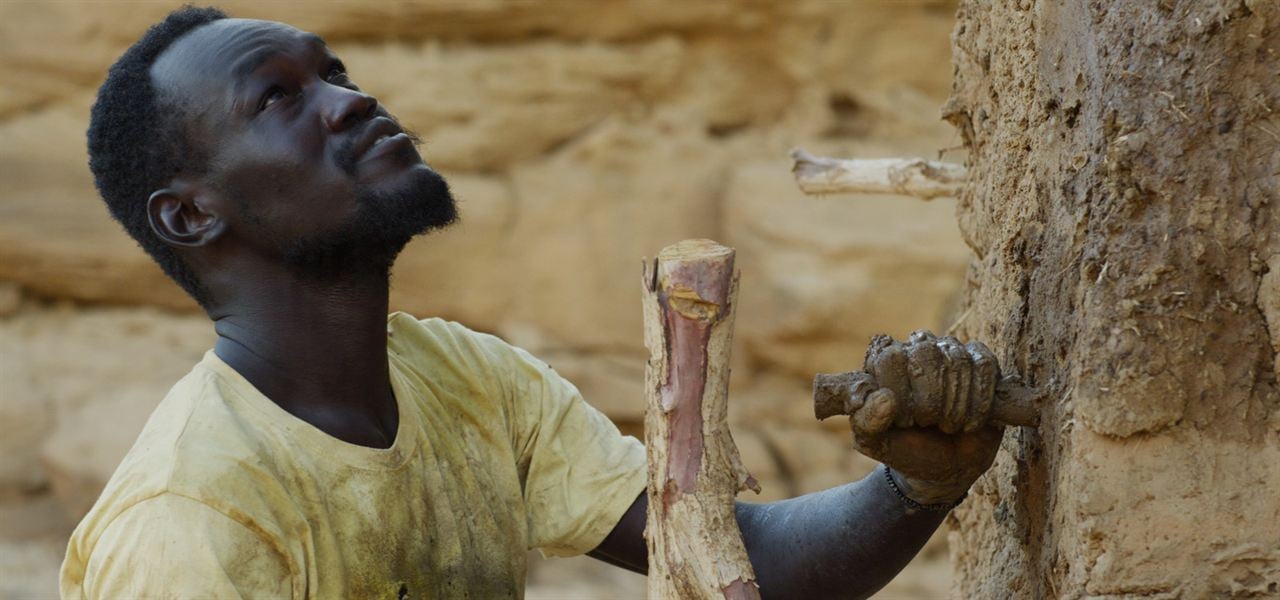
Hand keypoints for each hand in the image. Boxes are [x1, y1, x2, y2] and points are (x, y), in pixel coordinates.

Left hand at [848, 330, 1003, 503]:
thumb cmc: (905, 449)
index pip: (890, 357)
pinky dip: (980, 400)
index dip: (900, 394)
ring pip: (957, 361)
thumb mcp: (875, 443)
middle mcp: (914, 349)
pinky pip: (985, 365)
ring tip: (948, 426)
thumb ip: (866, 422)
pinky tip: (971, 421)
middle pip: (926, 354)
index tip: (902, 421)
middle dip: (930, 402)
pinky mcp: (980, 362)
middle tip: (927, 423)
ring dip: (955, 407)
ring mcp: (949, 352)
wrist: (947, 468)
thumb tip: (885, 397)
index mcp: (881, 361)